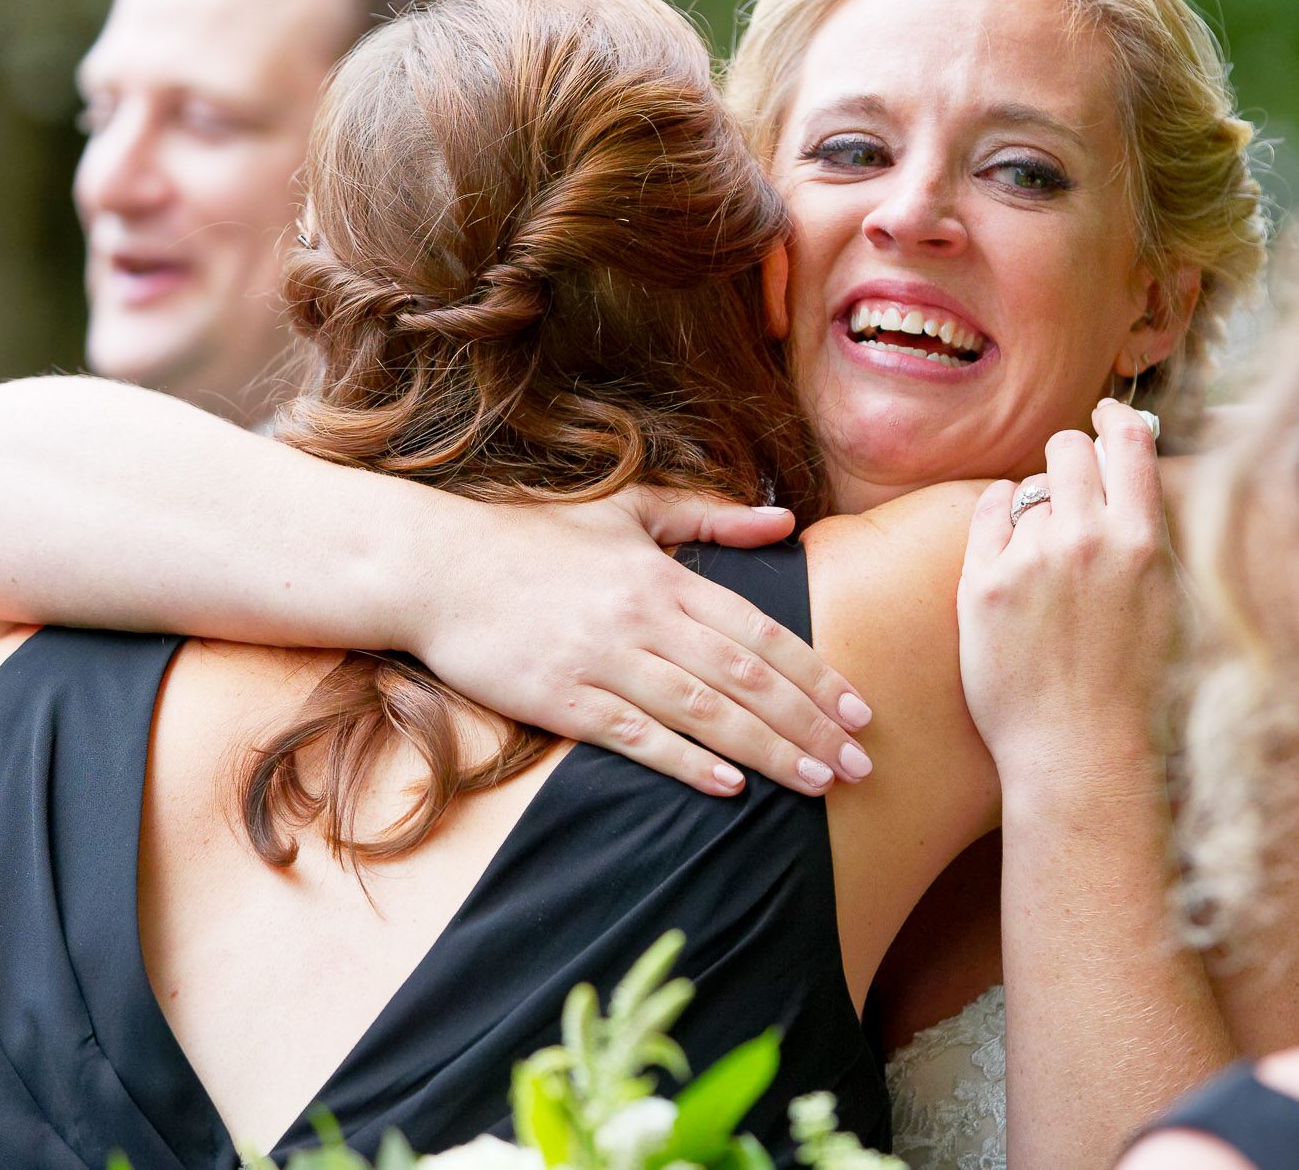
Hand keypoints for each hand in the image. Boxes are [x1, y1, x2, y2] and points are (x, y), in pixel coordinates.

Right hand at [407, 487, 873, 796]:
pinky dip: (687, 762)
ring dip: (768, 750)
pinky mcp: (561, 699)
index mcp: (663, 576)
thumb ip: (709, 517)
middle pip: (746, 679)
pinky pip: (636, 737)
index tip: (861, 709)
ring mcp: (601, 660)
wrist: (437, 566)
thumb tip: (784, 521)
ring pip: (704, 712)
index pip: (759, 631)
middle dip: (811, 724)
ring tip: (818, 783)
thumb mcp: (629, 510)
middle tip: (862, 765)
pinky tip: (731, 788)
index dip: (816, 674)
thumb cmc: (534, 538)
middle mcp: (642, 618)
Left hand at [956, 401, 1179, 797]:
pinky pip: (987, 510)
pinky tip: (1009, 551)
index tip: (1106, 415)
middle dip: (1068, 458)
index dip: (1116, 418)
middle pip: (1068, 447)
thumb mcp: (1166, 603)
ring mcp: (1030, 559)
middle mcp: (1085, 540)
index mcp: (1142, 542)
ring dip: (1037, 506)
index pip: (1128, 442)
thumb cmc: (1130, 685)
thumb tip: (1136, 480)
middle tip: (1069, 486)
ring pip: (1028, 488)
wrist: (1077, 751)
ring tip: (1047, 559)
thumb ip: (1151, 538)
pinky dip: (997, 518)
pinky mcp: (982, 582)